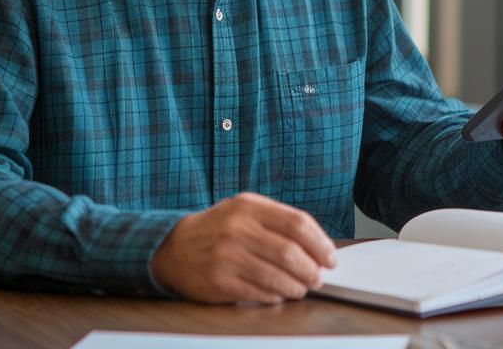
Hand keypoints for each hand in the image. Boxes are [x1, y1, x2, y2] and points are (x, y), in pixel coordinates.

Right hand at [151, 192, 336, 303]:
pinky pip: (259, 292)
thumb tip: (318, 247)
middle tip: (318, 278)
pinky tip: (280, 294)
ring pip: (278, 276)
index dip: (320, 244)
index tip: (330, 258)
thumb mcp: (244, 212)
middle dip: (312, 269)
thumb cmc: (218, 230)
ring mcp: (227, 255)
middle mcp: (238, 228)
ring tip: (302, 288)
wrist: (172, 247)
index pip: (298, 224)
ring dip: (297, 286)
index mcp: (249, 206)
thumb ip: (277, 223)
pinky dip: (276, 295)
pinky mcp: (219, 281)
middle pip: (291, 252)